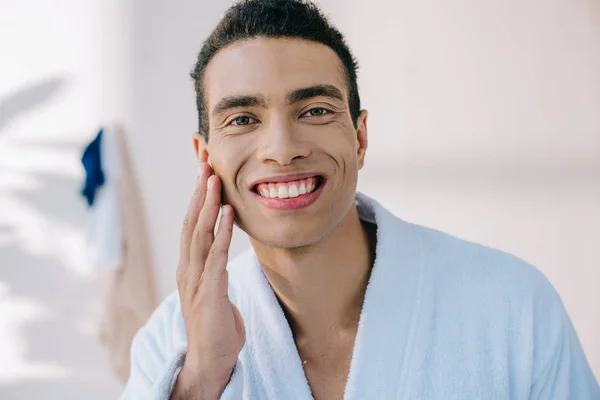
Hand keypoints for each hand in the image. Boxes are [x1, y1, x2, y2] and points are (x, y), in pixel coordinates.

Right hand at [172, 163, 245, 398]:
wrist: (209, 361)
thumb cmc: (216, 324)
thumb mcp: (214, 288)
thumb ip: (214, 264)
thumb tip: (221, 243)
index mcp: (189, 266)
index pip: (191, 223)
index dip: (198, 196)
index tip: (205, 170)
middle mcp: (187, 269)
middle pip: (190, 222)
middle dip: (199, 191)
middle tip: (205, 162)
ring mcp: (195, 282)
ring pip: (199, 235)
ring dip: (207, 205)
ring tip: (214, 179)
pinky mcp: (209, 294)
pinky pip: (216, 258)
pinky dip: (221, 234)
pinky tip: (228, 213)